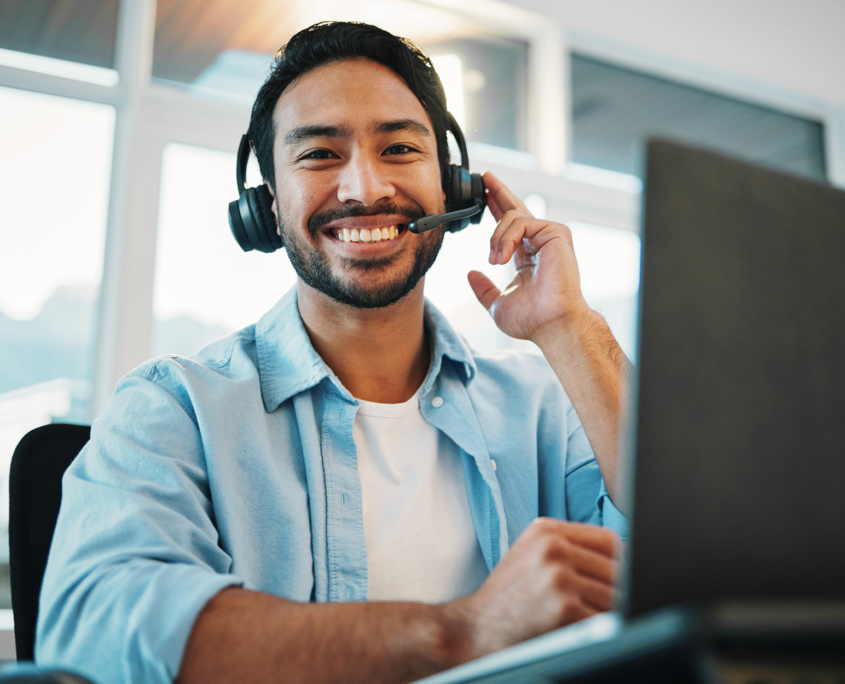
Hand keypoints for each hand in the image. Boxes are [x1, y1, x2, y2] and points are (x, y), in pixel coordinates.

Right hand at [450, 518, 619, 658]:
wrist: (473, 630)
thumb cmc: (508, 597)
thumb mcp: (532, 555)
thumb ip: (570, 549)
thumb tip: (625, 559)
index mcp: (546, 530)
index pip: (608, 540)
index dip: (621, 564)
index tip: (622, 582)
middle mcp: (552, 547)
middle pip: (616, 568)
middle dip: (620, 592)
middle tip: (611, 608)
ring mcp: (558, 576)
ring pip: (616, 596)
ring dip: (614, 614)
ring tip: (598, 623)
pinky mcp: (564, 608)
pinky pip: (607, 620)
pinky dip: (607, 632)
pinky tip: (591, 636)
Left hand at [467, 172, 589, 342]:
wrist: (551, 324)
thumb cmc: (531, 319)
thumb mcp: (497, 303)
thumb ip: (483, 288)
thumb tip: (470, 274)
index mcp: (528, 256)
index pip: (510, 226)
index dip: (496, 209)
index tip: (484, 196)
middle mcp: (539, 242)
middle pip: (517, 208)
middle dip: (498, 192)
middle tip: (484, 177)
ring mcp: (549, 236)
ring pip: (512, 217)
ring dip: (496, 238)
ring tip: (494, 260)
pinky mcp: (556, 232)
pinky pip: (521, 222)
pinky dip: (506, 238)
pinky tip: (502, 257)